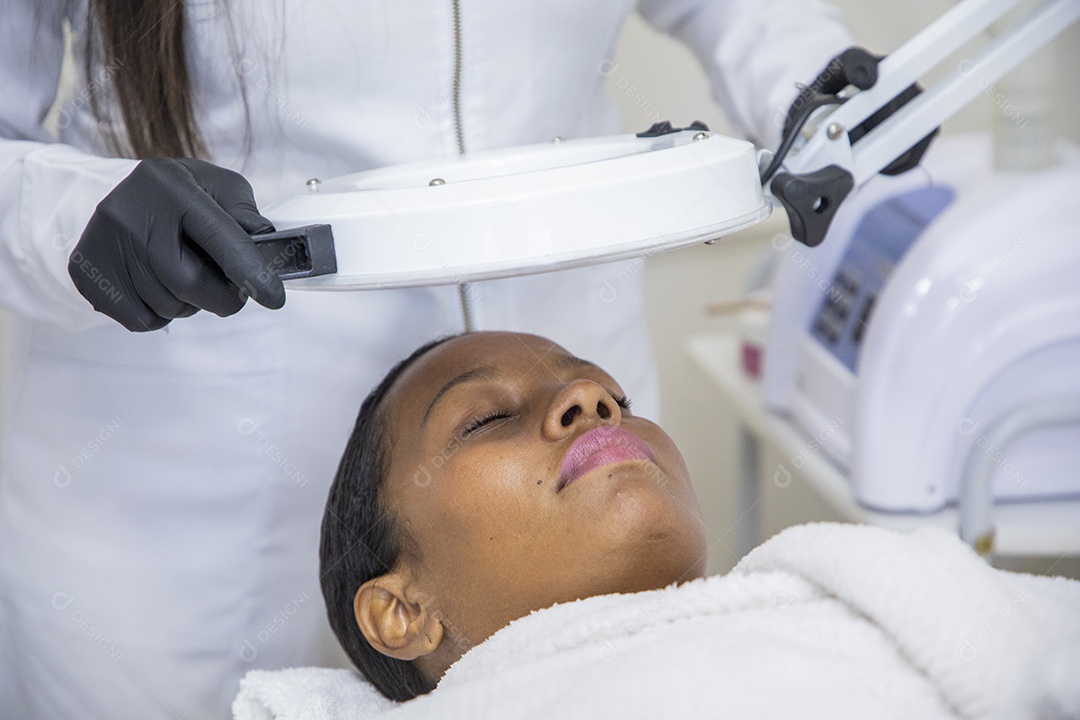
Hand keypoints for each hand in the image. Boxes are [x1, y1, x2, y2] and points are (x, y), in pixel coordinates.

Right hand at [68, 157, 285, 330]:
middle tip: (231, 288)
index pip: (218, 236)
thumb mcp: (220, 187)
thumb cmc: (183, 195)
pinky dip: (160, 313)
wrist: (124, 196)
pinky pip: (141, 321)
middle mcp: (129, 212)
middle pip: (190, 284)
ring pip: (168, 307)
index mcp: (170, 185)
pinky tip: (158, 285)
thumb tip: (264, 240)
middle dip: (222, 296)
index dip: (250, 272)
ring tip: (184, 274)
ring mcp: (102, 243)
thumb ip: (245, 213)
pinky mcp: (86, 273)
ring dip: (189, 303)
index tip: (274, 298)